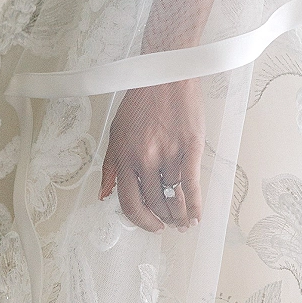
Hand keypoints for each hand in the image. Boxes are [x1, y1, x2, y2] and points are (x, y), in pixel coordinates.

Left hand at [99, 79, 204, 232]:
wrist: (166, 77)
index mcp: (125, 157)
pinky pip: (192, 185)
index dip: (140, 220)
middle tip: (169, 224)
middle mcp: (145, 159)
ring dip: (179, 213)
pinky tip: (197, 216)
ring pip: (174, 196)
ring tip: (183, 220)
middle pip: (154, 203)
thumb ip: (111, 167)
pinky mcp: (191, 148)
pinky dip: (195, 205)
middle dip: (162, 219)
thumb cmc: (141, 101)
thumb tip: (104, 194)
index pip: (129, 203)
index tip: (150, 225)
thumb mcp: (116, 133)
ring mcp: (169, 154)